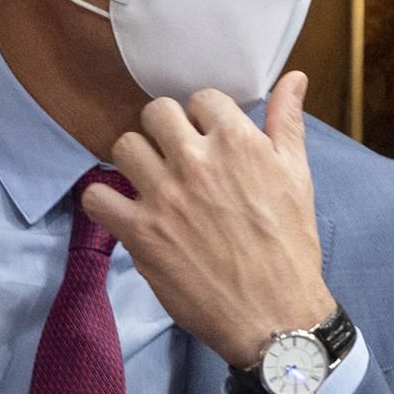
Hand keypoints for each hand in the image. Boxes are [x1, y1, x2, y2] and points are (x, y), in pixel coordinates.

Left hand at [81, 71, 335, 368]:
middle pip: (155, 112)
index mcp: (237, 142)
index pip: (201, 98)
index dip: (203, 118)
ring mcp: (164, 197)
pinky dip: (102, 200)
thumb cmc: (290, 246)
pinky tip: (122, 209)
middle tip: (175, 156)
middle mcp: (196, 161)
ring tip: (149, 180)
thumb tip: (293, 78)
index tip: (207, 139)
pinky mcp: (140, 233)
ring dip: (135, 159)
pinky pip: (96, 197)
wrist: (274, 315)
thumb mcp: (297, 177)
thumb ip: (286, 123)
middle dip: (165, 129)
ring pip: (124, 146)